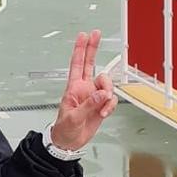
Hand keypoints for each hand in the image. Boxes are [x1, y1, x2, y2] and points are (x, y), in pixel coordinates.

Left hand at [48, 29, 117, 152]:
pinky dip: (110, 106)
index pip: (77, 64)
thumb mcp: (73, 117)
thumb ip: (88, 105)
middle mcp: (85, 88)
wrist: (69, 142)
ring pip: (107, 84)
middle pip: (90, 63)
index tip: (84, 36)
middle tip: (96, 34)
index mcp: (74, 87)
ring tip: (102, 107)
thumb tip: (101, 94)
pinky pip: (111, 99)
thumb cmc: (65, 129)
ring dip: (108, 94)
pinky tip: (104, 112)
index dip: (80, 49)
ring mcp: (94, 96)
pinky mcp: (101, 105)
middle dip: (93, 48)